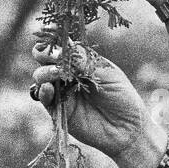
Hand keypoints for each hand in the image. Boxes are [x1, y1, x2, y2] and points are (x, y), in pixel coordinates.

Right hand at [32, 42, 167, 167]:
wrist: (128, 129)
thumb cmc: (122, 97)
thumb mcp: (106, 73)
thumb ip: (83, 61)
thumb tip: (63, 45)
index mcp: (80, 61)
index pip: (61, 46)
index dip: (54, 41)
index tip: (54, 38)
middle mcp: (67, 74)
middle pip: (44, 58)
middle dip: (45, 54)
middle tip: (54, 57)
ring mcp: (61, 91)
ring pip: (40, 76)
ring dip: (45, 72)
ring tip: (57, 73)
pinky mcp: (57, 110)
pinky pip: (43, 98)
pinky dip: (42, 91)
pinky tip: (48, 89)